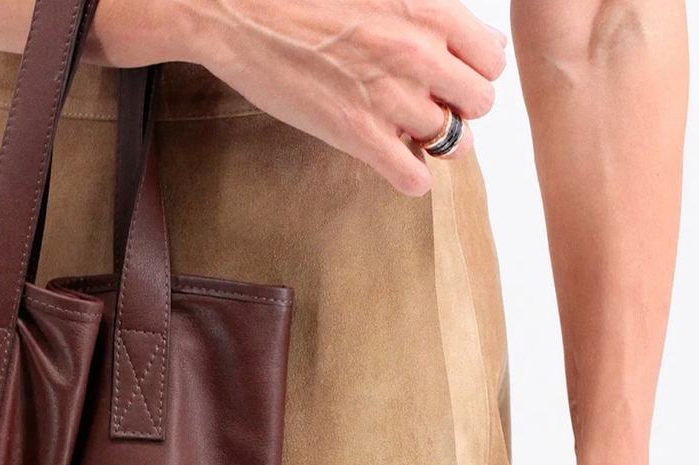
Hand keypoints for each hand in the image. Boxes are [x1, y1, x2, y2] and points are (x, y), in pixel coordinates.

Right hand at [91, 0, 506, 195]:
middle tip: (432, 110)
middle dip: (460, 109)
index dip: (473, 73)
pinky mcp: (356, 134)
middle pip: (480, 103)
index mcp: (429, 11)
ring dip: (434, 144)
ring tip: (409, 137)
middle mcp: (418, 54)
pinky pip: (411, 176)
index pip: (491, 58)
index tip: (452, 80)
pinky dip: (411, 179)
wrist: (241, 13)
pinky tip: (398, 168)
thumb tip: (442, 42)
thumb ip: (419, 13)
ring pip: (450, 142)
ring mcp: (389, 97)